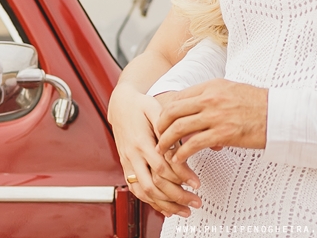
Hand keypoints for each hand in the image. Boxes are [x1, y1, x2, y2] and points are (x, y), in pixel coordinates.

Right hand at [107, 85, 200, 216]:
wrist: (120, 105)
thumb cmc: (140, 105)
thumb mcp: (154, 108)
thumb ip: (166, 123)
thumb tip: (181, 137)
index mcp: (141, 141)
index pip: (161, 166)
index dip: (180, 176)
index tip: (196, 183)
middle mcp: (133, 155)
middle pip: (153, 185)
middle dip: (175, 197)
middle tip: (195, 201)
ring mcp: (128, 163)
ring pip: (144, 192)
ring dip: (164, 205)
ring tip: (184, 210)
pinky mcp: (127, 167)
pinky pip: (136, 190)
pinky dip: (151, 202)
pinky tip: (166, 208)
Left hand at [156, 79, 268, 164]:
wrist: (279, 114)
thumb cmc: (258, 104)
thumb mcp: (232, 91)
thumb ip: (211, 98)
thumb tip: (195, 110)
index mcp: (212, 86)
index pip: (179, 97)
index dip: (165, 111)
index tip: (161, 123)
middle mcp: (210, 98)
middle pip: (173, 111)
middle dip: (160, 126)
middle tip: (156, 137)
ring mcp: (216, 116)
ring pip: (178, 128)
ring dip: (166, 141)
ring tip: (162, 151)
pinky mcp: (223, 134)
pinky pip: (193, 145)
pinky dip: (181, 154)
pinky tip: (178, 160)